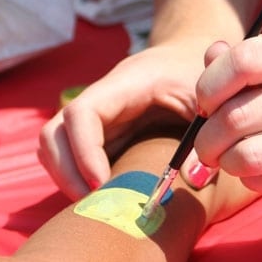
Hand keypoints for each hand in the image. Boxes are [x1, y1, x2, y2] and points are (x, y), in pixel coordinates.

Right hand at [39, 41, 206, 198]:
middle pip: (53, 133)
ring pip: (52, 146)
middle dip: (65, 172)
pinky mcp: (95, 134)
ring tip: (96, 204)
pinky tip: (100, 194)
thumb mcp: (209, 98)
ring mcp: (92, 119)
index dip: (83, 150)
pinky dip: (72, 177)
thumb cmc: (195, 74)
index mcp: (123, 85)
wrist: (183, 57)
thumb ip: (205, 133)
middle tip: (95, 204)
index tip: (101, 183)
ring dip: (64, 177)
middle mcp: (98, 101)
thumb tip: (193, 180)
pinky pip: (66, 156)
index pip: (81, 113)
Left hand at [190, 34, 261, 201]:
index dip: (209, 85)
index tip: (206, 103)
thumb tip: (210, 55)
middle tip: (206, 142)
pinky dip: (248, 177)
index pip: (243, 61)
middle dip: (206, 137)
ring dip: (224, 161)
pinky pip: (261, 181)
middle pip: (234, 117)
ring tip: (229, 156)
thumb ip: (242, 61)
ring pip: (244, 156)